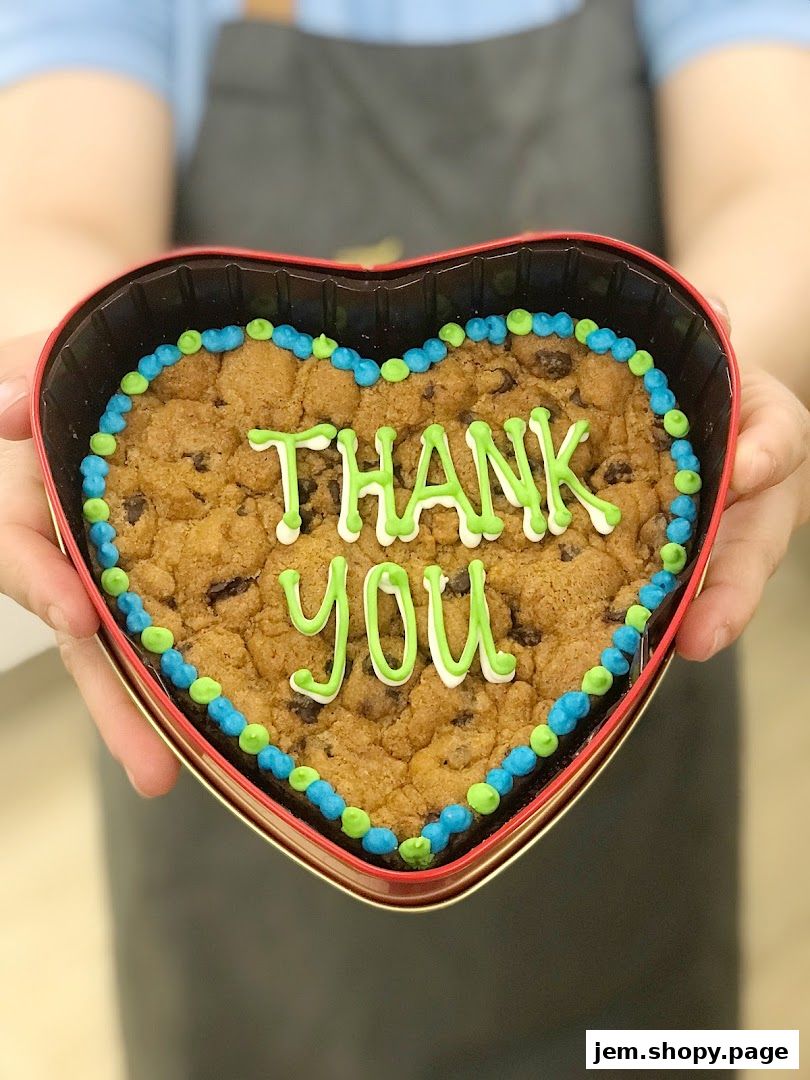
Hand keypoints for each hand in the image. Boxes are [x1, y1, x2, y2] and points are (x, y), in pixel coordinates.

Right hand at [0, 333, 178, 795]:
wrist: (122, 368)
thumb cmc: (70, 370)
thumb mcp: (36, 359)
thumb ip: (19, 377)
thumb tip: (8, 409)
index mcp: (26, 510)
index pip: (24, 557)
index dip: (47, 587)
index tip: (79, 615)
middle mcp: (73, 555)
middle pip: (91, 639)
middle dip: (119, 706)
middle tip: (153, 774)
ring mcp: (125, 571)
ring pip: (142, 645)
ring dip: (168, 708)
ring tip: (207, 770)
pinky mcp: (177, 569)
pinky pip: (193, 612)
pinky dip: (216, 655)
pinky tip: (259, 700)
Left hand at [677, 304, 809, 659]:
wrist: (688, 396)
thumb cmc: (706, 373)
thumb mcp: (713, 344)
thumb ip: (712, 328)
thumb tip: (713, 310)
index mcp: (767, 434)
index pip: (779, 441)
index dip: (763, 457)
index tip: (745, 471)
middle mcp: (750, 496)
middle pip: (751, 549)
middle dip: (729, 594)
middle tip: (704, 636)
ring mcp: (715, 533)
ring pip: (711, 582)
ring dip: (690, 619)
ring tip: (663, 653)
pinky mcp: (671, 553)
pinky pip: (663, 584)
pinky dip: (642, 611)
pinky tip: (606, 640)